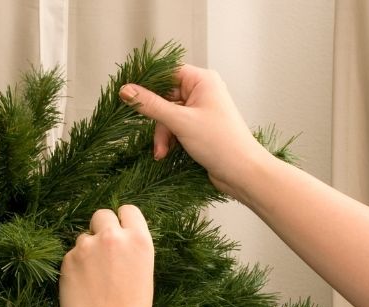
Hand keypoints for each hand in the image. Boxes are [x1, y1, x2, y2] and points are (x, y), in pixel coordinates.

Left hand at [60, 205, 154, 306]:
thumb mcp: (143, 274)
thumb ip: (130, 251)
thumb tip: (118, 239)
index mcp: (139, 241)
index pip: (128, 210)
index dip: (122, 220)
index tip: (120, 231)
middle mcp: (113, 237)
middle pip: (102, 215)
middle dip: (101, 229)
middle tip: (103, 252)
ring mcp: (87, 247)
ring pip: (83, 237)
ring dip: (87, 251)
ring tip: (94, 280)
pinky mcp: (67, 260)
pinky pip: (71, 256)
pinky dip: (75, 268)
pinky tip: (82, 289)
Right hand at [119, 65, 273, 196]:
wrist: (242, 172)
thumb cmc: (220, 143)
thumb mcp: (180, 122)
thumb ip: (151, 105)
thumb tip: (126, 90)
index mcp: (202, 80)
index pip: (167, 72)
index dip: (147, 83)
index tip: (128, 94)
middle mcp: (202, 91)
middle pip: (165, 96)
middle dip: (156, 118)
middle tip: (153, 135)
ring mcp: (201, 110)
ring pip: (168, 115)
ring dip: (162, 134)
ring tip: (162, 151)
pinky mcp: (199, 127)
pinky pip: (175, 127)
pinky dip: (169, 139)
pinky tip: (167, 153)